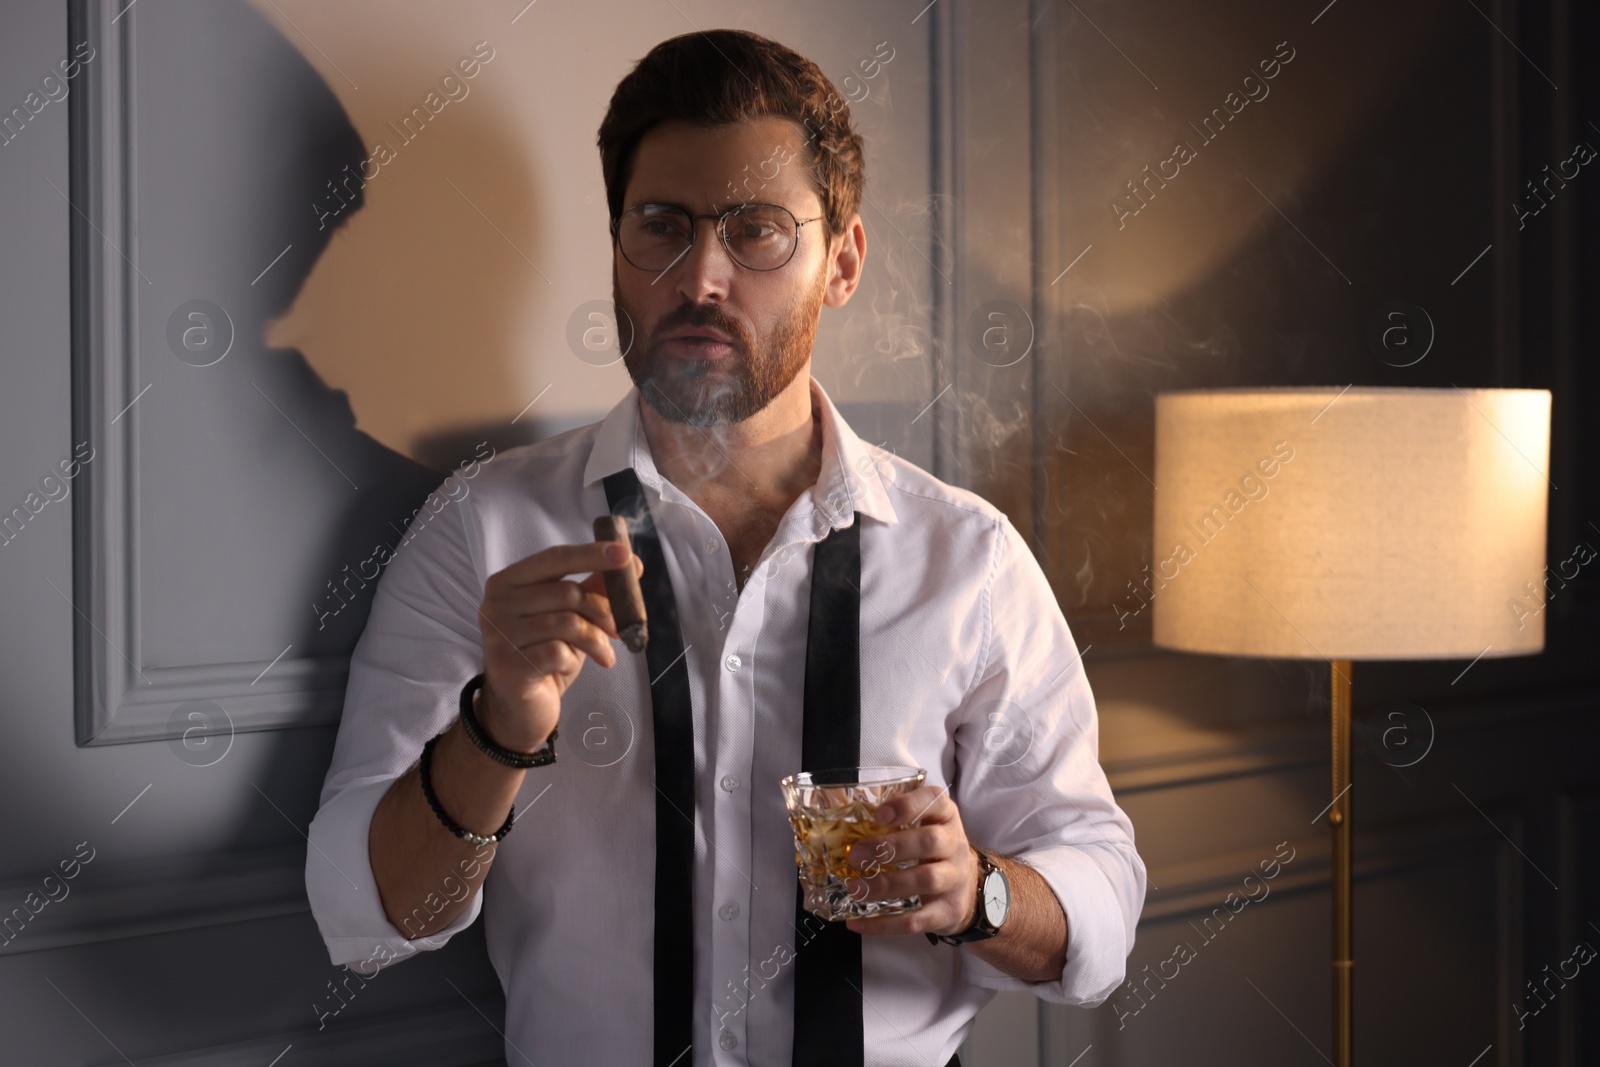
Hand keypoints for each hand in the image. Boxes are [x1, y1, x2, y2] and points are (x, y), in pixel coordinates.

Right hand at [475, 542, 643, 753]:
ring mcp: (498, 634)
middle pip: (567, 592)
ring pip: (567, 623)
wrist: (519, 708)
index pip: (555, 558)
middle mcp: (496, 603)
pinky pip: (558, 652)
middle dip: (603, 611)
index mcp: (508, 582)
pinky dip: (574, 660)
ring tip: (603, 654)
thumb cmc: (544, 655)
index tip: (626, 555)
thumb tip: (632, 563)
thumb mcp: (570, 618)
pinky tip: (571, 667)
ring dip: (595, 640)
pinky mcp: (508, 665)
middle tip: (620, 629)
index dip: (592, 554)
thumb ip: (593, 589)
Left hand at [842, 786, 979, 938]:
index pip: (934, 800)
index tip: (878, 815)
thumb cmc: (932, 851)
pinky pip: (916, 920)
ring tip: (855, 889)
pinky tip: (857, 922)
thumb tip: (839, 817)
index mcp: (944, 816)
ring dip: (886, 885)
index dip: (907, 806)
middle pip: (929, 842)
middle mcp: (954, 844)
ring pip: (925, 879)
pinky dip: (884, 924)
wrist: (968, 890)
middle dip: (889, 848)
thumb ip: (891, 821)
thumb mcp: (923, 826)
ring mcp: (955, 879)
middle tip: (855, 856)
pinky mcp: (947, 911)